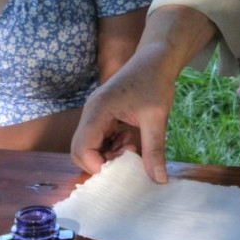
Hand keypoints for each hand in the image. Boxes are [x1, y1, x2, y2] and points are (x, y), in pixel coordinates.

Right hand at [71, 43, 177, 182]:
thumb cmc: (155, 82)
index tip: (120, 169)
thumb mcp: (156, 117)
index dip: (97, 165)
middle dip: (101, 161)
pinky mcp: (103, 114)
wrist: (157, 58)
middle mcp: (91, 111)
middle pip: (80, 150)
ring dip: (107, 154)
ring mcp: (95, 112)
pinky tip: (129, 139)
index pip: (81, 148)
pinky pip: (98, 138)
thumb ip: (154, 150)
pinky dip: (111, 145)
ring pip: (89, 145)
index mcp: (98, 109)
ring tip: (131, 146)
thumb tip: (159, 181)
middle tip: (126, 159)